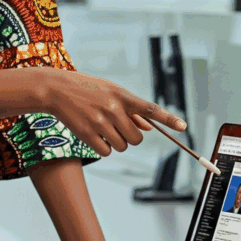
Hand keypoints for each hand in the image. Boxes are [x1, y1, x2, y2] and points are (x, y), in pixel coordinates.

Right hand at [40, 70, 185, 157]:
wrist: (57, 89)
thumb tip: (149, 127)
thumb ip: (131, 109)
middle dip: (130, 138)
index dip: (168, 118)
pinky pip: (106, 152)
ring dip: (116, 143)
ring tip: (103, 129)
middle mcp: (113, 108)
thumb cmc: (86, 89)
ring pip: (122, 146)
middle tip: (118, 128)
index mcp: (122, 95)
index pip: (150, 109)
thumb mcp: (110, 91)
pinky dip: (103, 148)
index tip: (183, 126)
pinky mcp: (87, 134)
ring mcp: (100, 122)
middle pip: (136, 138)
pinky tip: (94, 136)